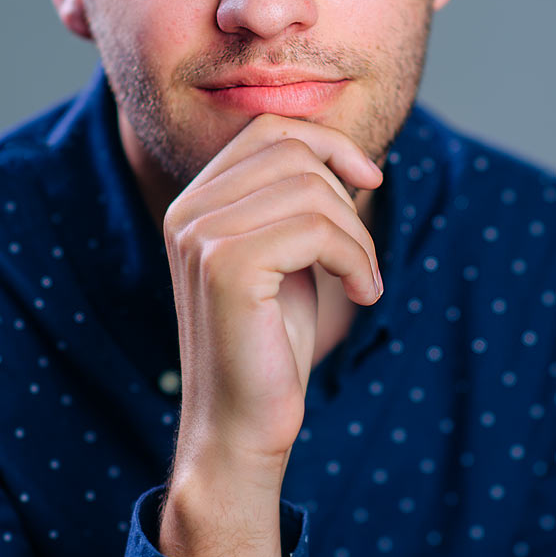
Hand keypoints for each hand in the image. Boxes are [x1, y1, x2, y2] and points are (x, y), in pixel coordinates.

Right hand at [159, 114, 382, 556]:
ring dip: (357, 236)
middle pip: (291, 149)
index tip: (369, 181)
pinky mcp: (225, 267)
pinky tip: (362, 295)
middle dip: (346, 197)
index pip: (268, 129)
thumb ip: (293, 202)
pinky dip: (356, 259)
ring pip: (310, 189)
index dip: (329, 143)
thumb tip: (345, 153)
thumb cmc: (268, 345)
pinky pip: (317, 229)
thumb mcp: (284, 258)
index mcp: (194, 203)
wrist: (238, 427)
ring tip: (363, 280)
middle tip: (361, 257)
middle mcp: (187, 211)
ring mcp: (200, 235)